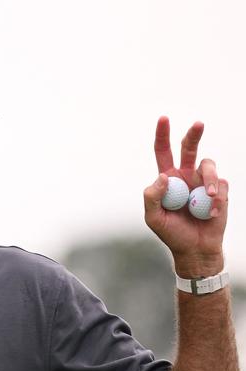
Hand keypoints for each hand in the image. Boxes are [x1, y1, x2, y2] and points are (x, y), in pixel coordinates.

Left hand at [143, 116, 228, 276]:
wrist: (195, 249)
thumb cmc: (171, 233)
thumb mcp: (153, 218)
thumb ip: (152, 196)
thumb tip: (163, 176)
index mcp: (167, 179)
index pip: (163, 152)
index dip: (162, 135)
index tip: (163, 118)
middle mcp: (185, 176)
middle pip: (189, 148)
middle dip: (193, 134)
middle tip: (198, 123)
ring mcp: (203, 182)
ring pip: (208, 165)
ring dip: (208, 180)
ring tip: (209, 197)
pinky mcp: (220, 191)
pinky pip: (221, 184)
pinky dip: (217, 198)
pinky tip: (211, 213)